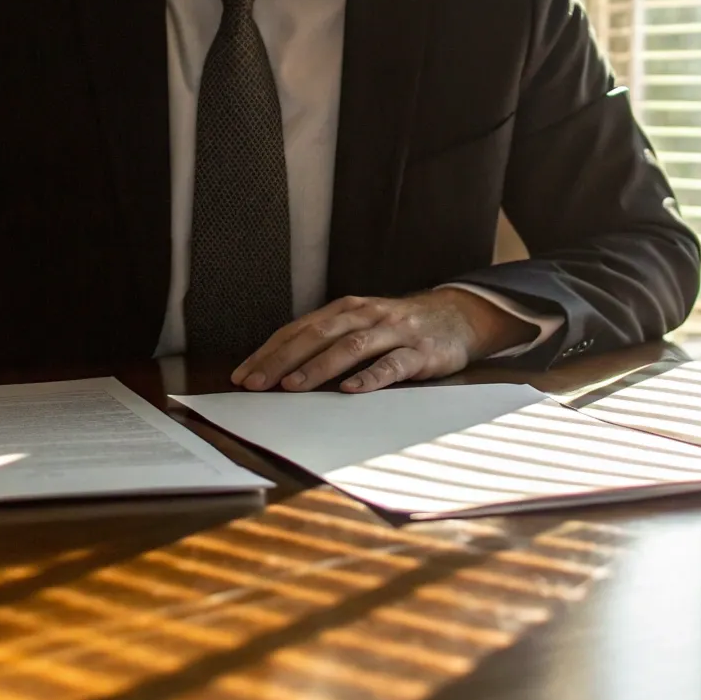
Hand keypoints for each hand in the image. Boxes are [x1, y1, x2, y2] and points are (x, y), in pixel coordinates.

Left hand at [230, 289, 537, 393]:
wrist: (457, 315)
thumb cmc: (399, 327)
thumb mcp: (361, 324)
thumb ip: (328, 341)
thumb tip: (281, 369)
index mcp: (346, 310)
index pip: (299, 330)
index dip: (269, 351)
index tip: (243, 374)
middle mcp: (366, 315)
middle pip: (317, 335)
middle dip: (283, 359)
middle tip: (256, 382)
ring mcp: (394, 332)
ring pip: (350, 346)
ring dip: (319, 366)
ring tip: (293, 386)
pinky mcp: (420, 352)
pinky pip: (393, 364)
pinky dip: (370, 376)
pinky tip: (351, 390)